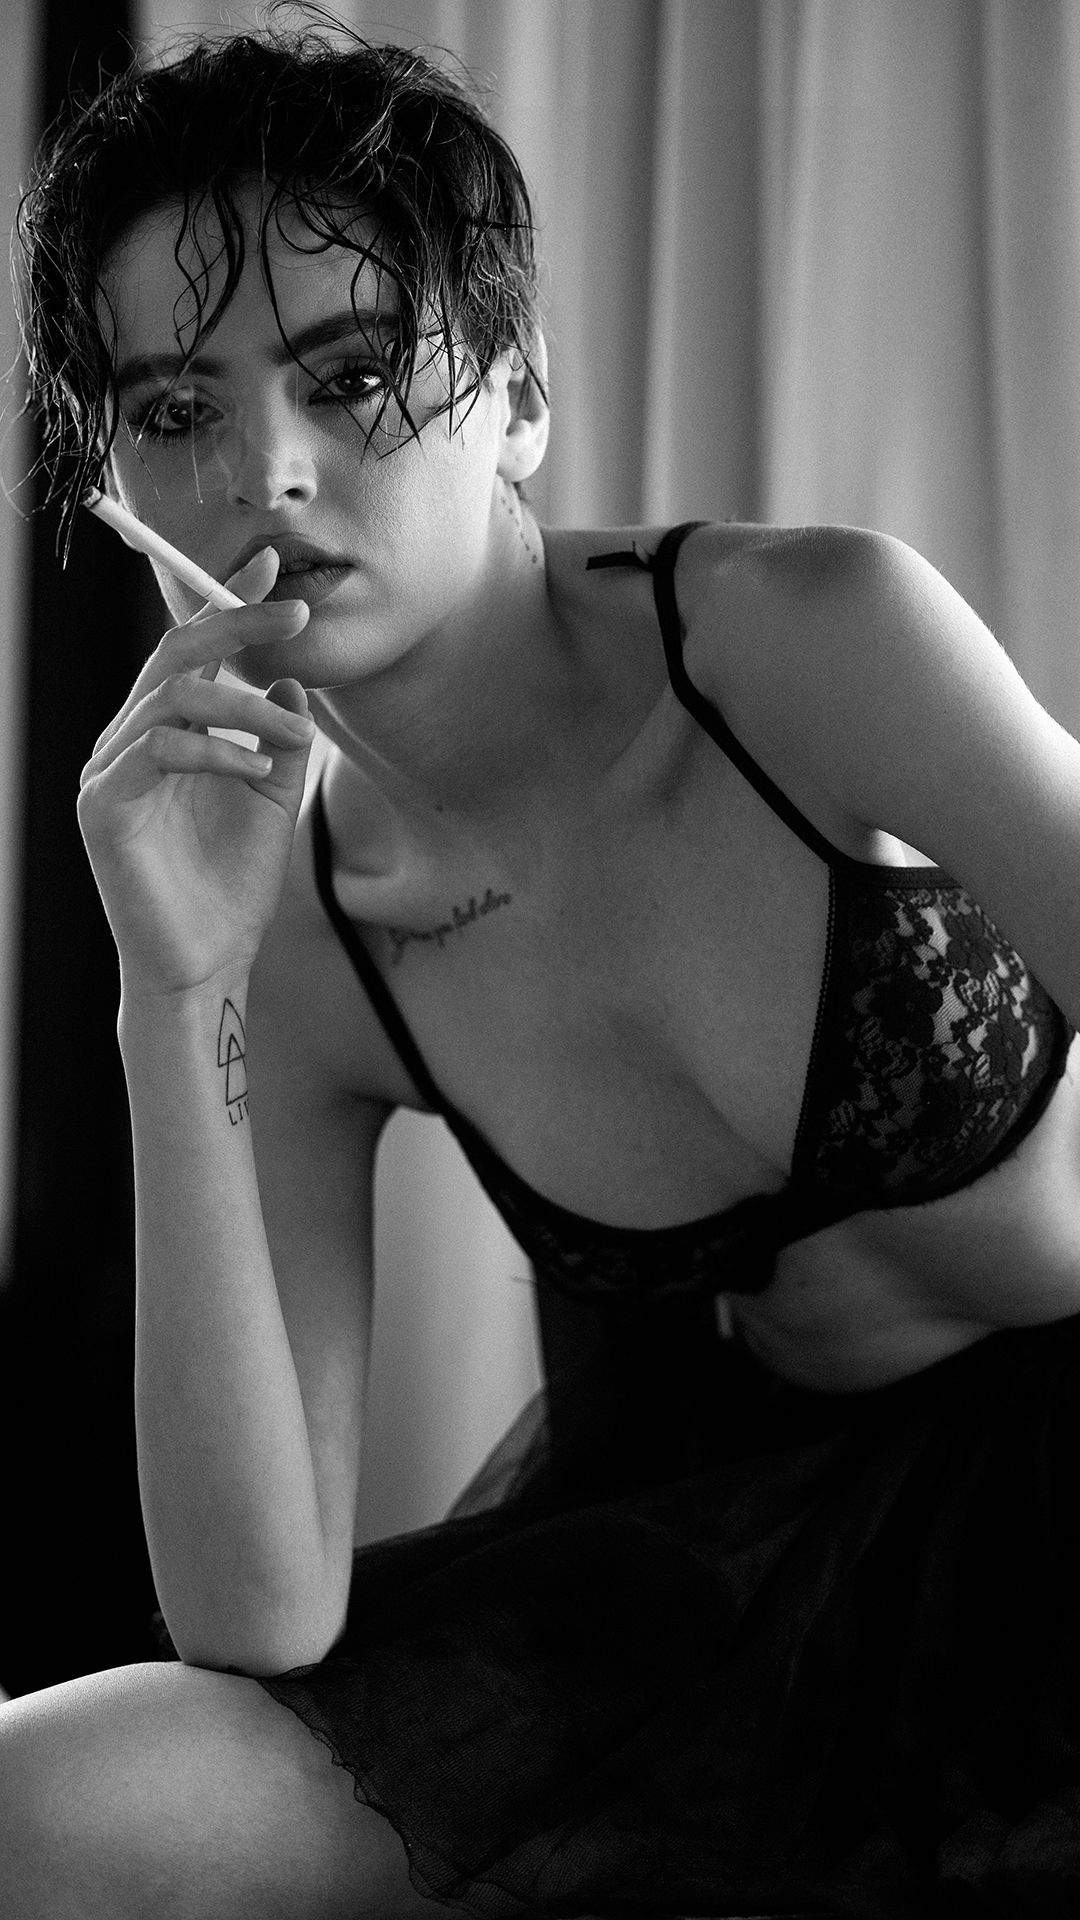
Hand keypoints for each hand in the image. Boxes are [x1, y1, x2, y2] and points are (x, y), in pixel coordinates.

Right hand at [78, 548, 317, 1000]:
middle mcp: (129, 742)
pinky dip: (216, 752)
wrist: (207, 963)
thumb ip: (279, 739)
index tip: (270, 567)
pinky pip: (159, 751)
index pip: (190, 653)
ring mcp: (110, 772)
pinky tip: (257, 769)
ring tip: (297, 736)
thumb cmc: (232, 887)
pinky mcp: (104, 807)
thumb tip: (290, 680)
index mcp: (164, 734)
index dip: (226, 604)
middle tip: (295, 615)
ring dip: (244, 706)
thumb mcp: (272, 798)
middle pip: (173, 655)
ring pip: (171, 698)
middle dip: (235, 623)